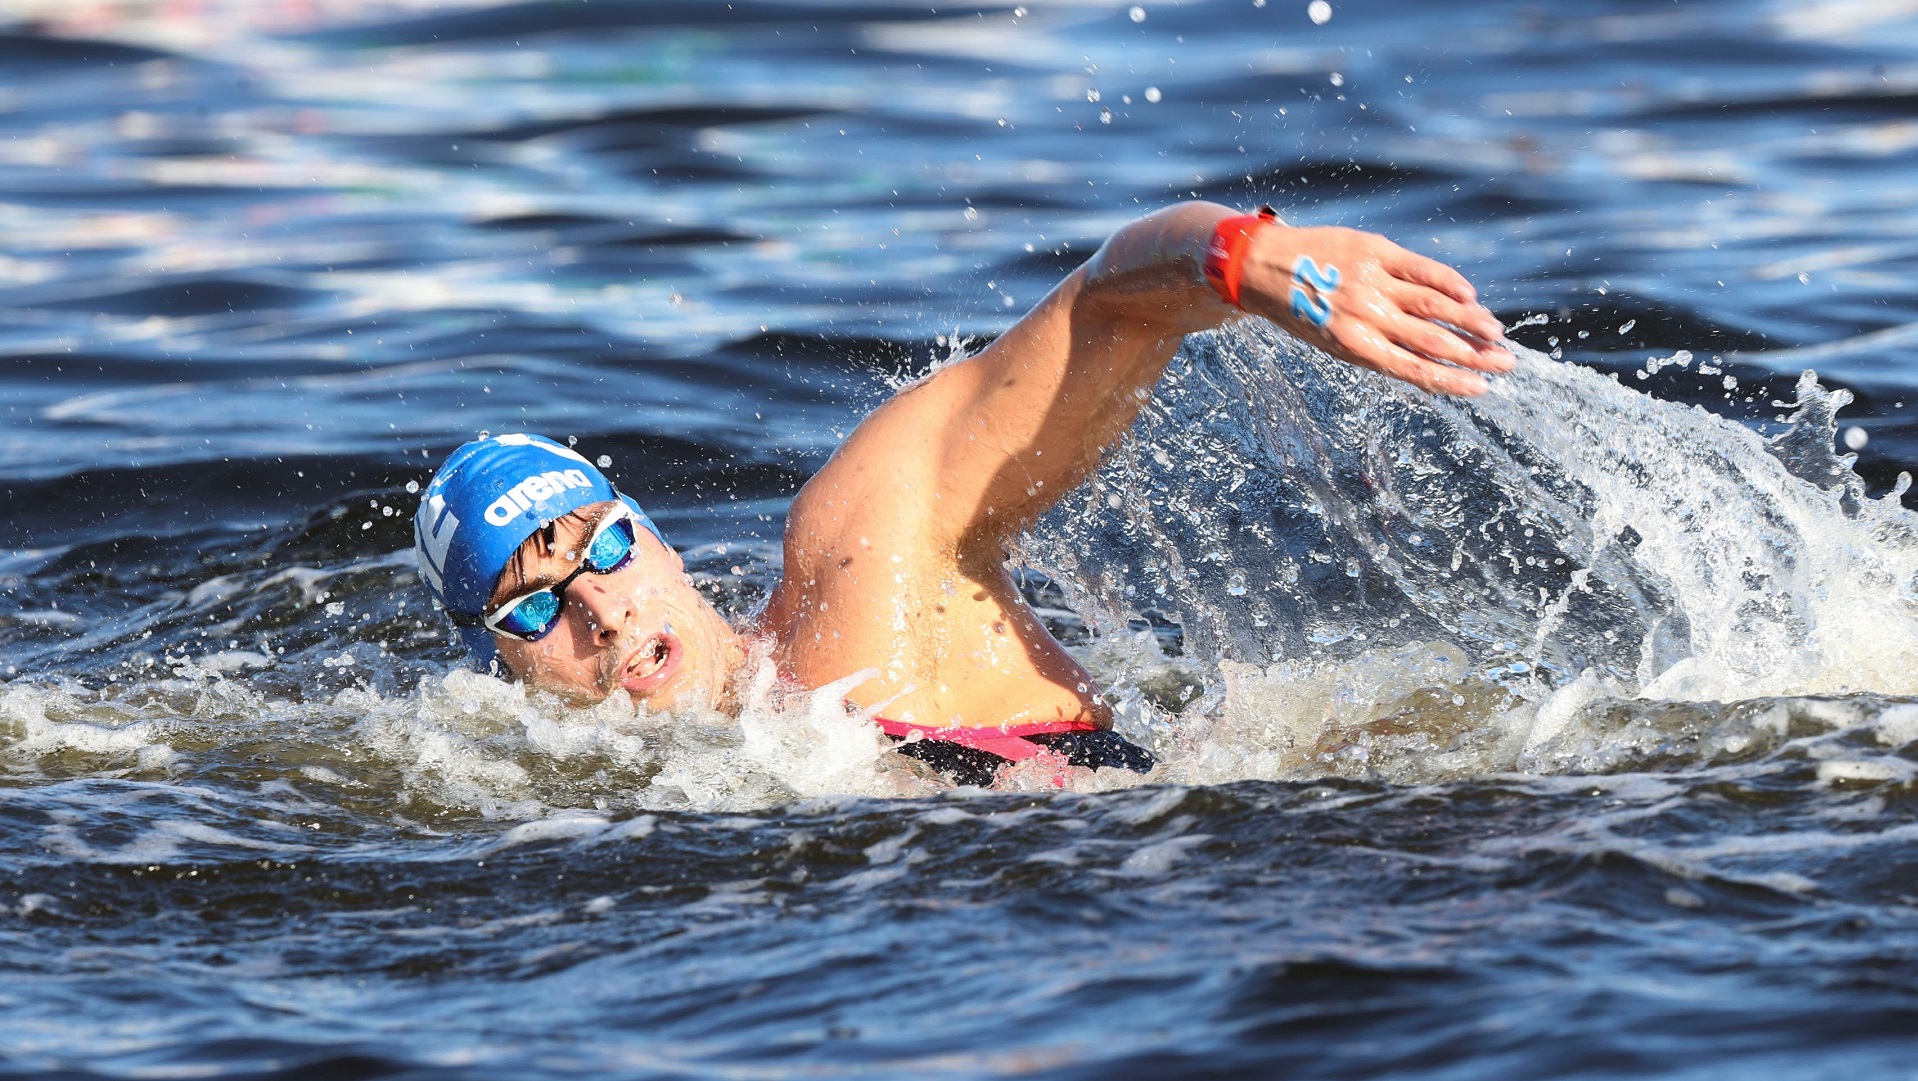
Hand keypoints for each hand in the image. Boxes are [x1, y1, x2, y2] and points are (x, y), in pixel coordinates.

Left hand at [1237, 225, 1512, 395]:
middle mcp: (1366, 317)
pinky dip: (1448, 281)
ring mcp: (1372, 282)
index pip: (1415, 369)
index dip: (1452, 381)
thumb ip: (1378, 350)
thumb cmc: (1300, 312)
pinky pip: (1420, 268)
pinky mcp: (1374, 251)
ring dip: (1470, 320)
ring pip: (1434, 304)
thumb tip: (1428, 363)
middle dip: (1474, 355)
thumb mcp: (1332, 342)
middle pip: (1434, 340)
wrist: (1260, 267)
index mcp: (1354, 347)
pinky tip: (1469, 294)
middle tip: (1506, 364)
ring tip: (1495, 333)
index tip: (1482, 389)